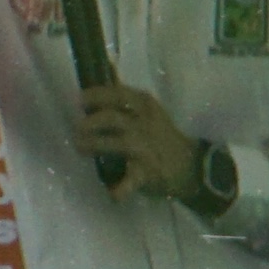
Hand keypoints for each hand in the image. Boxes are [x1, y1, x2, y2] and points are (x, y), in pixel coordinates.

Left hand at [77, 82, 198, 199]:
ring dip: (92, 145)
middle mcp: (144, 124)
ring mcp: (144, 148)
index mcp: (145, 106)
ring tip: (80, 147)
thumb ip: (127, 100)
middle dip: (90, 123)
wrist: (191, 165)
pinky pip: (130, 182)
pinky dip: (119, 190)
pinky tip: (111, 194)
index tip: (78, 99)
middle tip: (77, 129)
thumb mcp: (149, 111)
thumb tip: (103, 74)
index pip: (117, 94)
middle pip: (111, 118)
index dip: (95, 96)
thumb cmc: (163, 135)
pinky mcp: (146, 172)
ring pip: (114, 144)